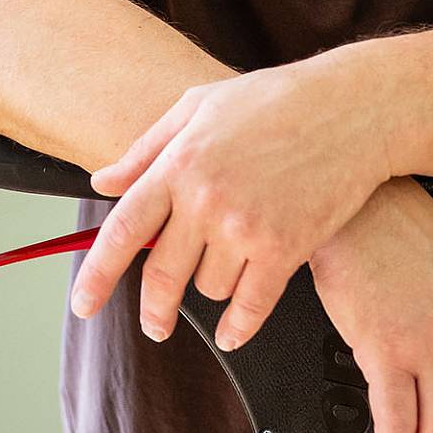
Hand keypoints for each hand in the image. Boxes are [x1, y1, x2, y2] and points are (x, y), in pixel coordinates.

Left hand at [75, 53, 389, 349]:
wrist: (350, 109)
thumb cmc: (272, 100)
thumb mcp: (197, 107)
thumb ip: (146, 149)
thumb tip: (102, 182)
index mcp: (178, 164)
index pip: (123, 231)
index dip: (97, 275)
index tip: (82, 305)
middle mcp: (206, 199)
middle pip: (162, 274)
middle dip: (154, 308)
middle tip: (155, 324)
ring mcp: (246, 226)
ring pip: (209, 287)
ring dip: (210, 288)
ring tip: (227, 265)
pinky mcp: (286, 247)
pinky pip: (252, 305)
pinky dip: (239, 326)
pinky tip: (232, 331)